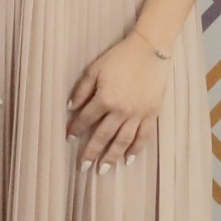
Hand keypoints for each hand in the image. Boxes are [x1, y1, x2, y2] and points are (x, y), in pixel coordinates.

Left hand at [67, 30, 172, 169]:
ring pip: (123, 141)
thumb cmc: (120, 57)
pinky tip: (128, 159)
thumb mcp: (94, 69)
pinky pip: (143, 136)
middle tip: (83, 167)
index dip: (76, 129)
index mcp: (105, 98)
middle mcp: (121, 110)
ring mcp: (138, 114)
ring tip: (103, 169)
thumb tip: (70, 107)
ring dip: (112, 156)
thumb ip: (81, 90)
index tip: (69, 138)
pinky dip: (136, 149)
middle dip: (91, 152)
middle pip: (103, 136)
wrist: (150, 50)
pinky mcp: (152, 113)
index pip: (86, 119)